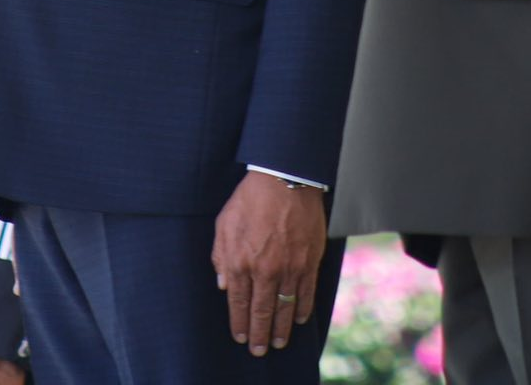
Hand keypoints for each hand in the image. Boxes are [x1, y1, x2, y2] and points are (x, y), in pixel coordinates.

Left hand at [211, 171, 325, 356]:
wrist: (284, 180)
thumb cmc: (250, 198)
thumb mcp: (224, 223)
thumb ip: (221, 256)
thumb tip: (224, 284)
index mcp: (241, 261)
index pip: (239, 302)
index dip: (238, 322)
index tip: (238, 336)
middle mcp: (265, 270)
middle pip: (262, 311)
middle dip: (259, 334)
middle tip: (258, 350)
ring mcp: (290, 267)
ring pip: (285, 307)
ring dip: (282, 328)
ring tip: (279, 342)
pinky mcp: (310, 261)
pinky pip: (306, 292)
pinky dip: (303, 308)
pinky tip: (300, 319)